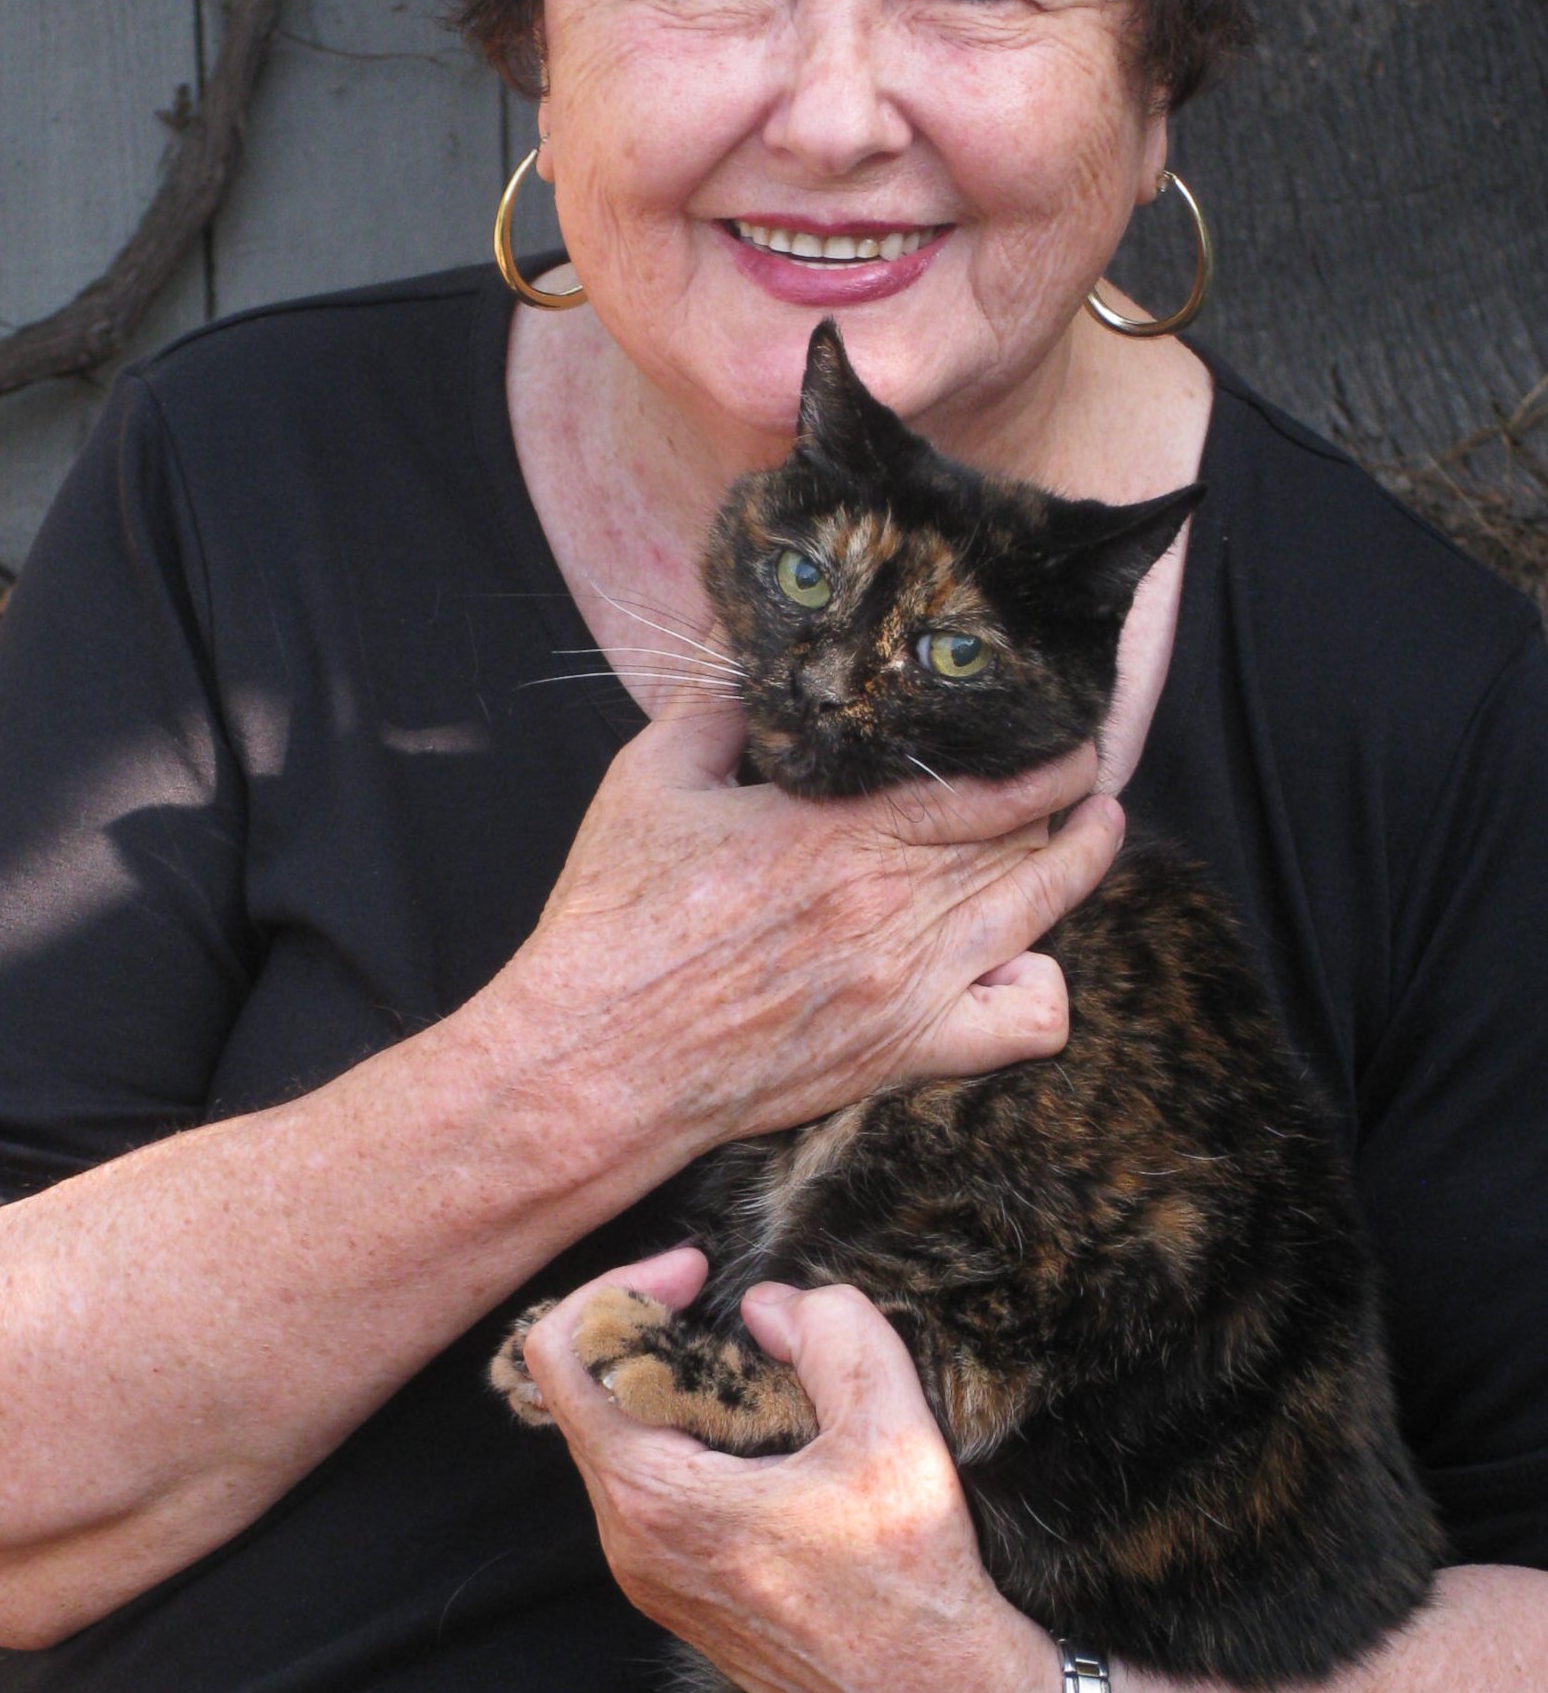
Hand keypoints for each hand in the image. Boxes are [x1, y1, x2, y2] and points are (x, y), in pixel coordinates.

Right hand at [501, 687, 1122, 1160]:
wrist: (596, 1058)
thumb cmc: (614, 920)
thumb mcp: (650, 780)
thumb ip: (713, 701)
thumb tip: (746, 634)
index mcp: (836, 829)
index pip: (983, 778)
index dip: (1038, 747)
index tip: (1051, 718)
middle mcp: (889, 902)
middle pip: (1021, 832)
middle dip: (1062, 788)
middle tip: (1074, 757)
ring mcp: (909, 983)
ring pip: (1040, 908)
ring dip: (1080, 861)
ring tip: (1095, 824)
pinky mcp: (904, 1051)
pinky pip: (1024, 1026)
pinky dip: (1044, 989)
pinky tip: (1025, 957)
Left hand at [523, 1251, 1059, 1692]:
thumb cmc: (914, 1580)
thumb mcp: (894, 1430)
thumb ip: (833, 1334)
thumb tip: (767, 1307)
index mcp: (656, 1498)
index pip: (561, 1359)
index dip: (617, 1287)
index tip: (694, 1272)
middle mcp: (629, 1543)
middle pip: (582, 1397)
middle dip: (646, 1332)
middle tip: (720, 1308)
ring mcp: (646, 1578)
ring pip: (614, 1444)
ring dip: (666, 1388)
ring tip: (749, 1373)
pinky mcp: (675, 1598)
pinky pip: (644, 1491)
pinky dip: (680, 1440)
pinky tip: (759, 1437)